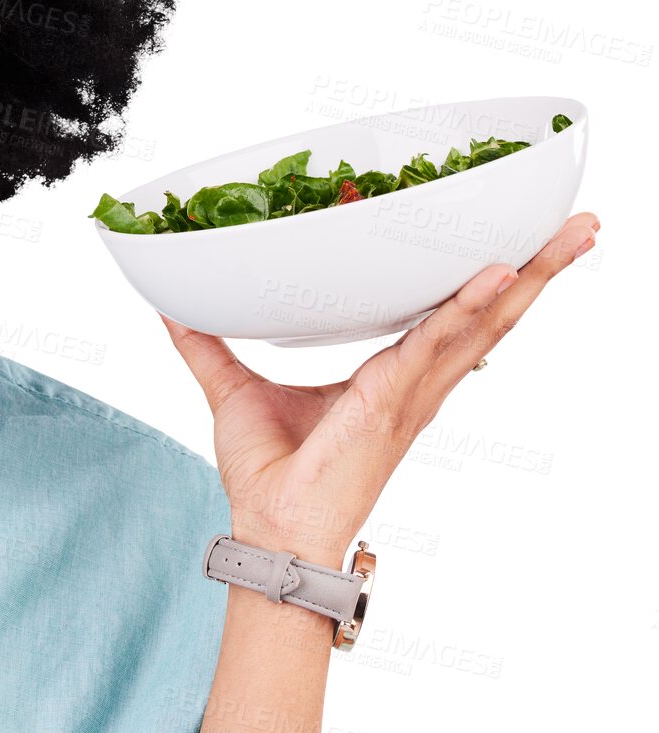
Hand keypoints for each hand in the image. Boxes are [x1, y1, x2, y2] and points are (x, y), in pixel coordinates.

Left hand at [160, 211, 599, 562]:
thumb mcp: (233, 389)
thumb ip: (207, 343)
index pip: (449, 312)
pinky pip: (437, 346)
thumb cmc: (269, 475)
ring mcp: (412, 393)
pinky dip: (467, 309)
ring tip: (570, 233)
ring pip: (483, 322)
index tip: (513, 234)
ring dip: (530, 276)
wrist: (269, 529)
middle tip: (579, 222)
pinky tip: (497, 275)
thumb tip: (172, 301)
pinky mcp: (393, 402)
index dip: (484, 274)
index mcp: (391, 376)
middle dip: (538, 267)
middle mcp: (416, 381)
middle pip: (491, 313)